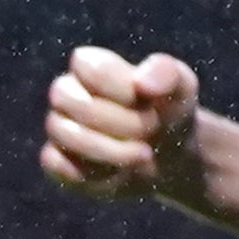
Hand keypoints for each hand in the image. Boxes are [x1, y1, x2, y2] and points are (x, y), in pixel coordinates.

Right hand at [41, 45, 201, 200]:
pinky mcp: (58, 163)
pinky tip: (120, 172)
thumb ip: (166, 73)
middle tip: (152, 128)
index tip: (148, 99)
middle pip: (68, 99)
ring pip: (65, 134)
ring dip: (112, 150)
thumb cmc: (168, 112)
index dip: (120, 86)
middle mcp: (67, 93)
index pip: (86, 65)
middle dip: (121, 120)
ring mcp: (59, 128)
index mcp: (91, 66)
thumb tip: (141, 83)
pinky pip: (59, 167)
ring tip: (143, 154)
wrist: (167, 155)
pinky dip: (95, 173)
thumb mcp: (180, 87)